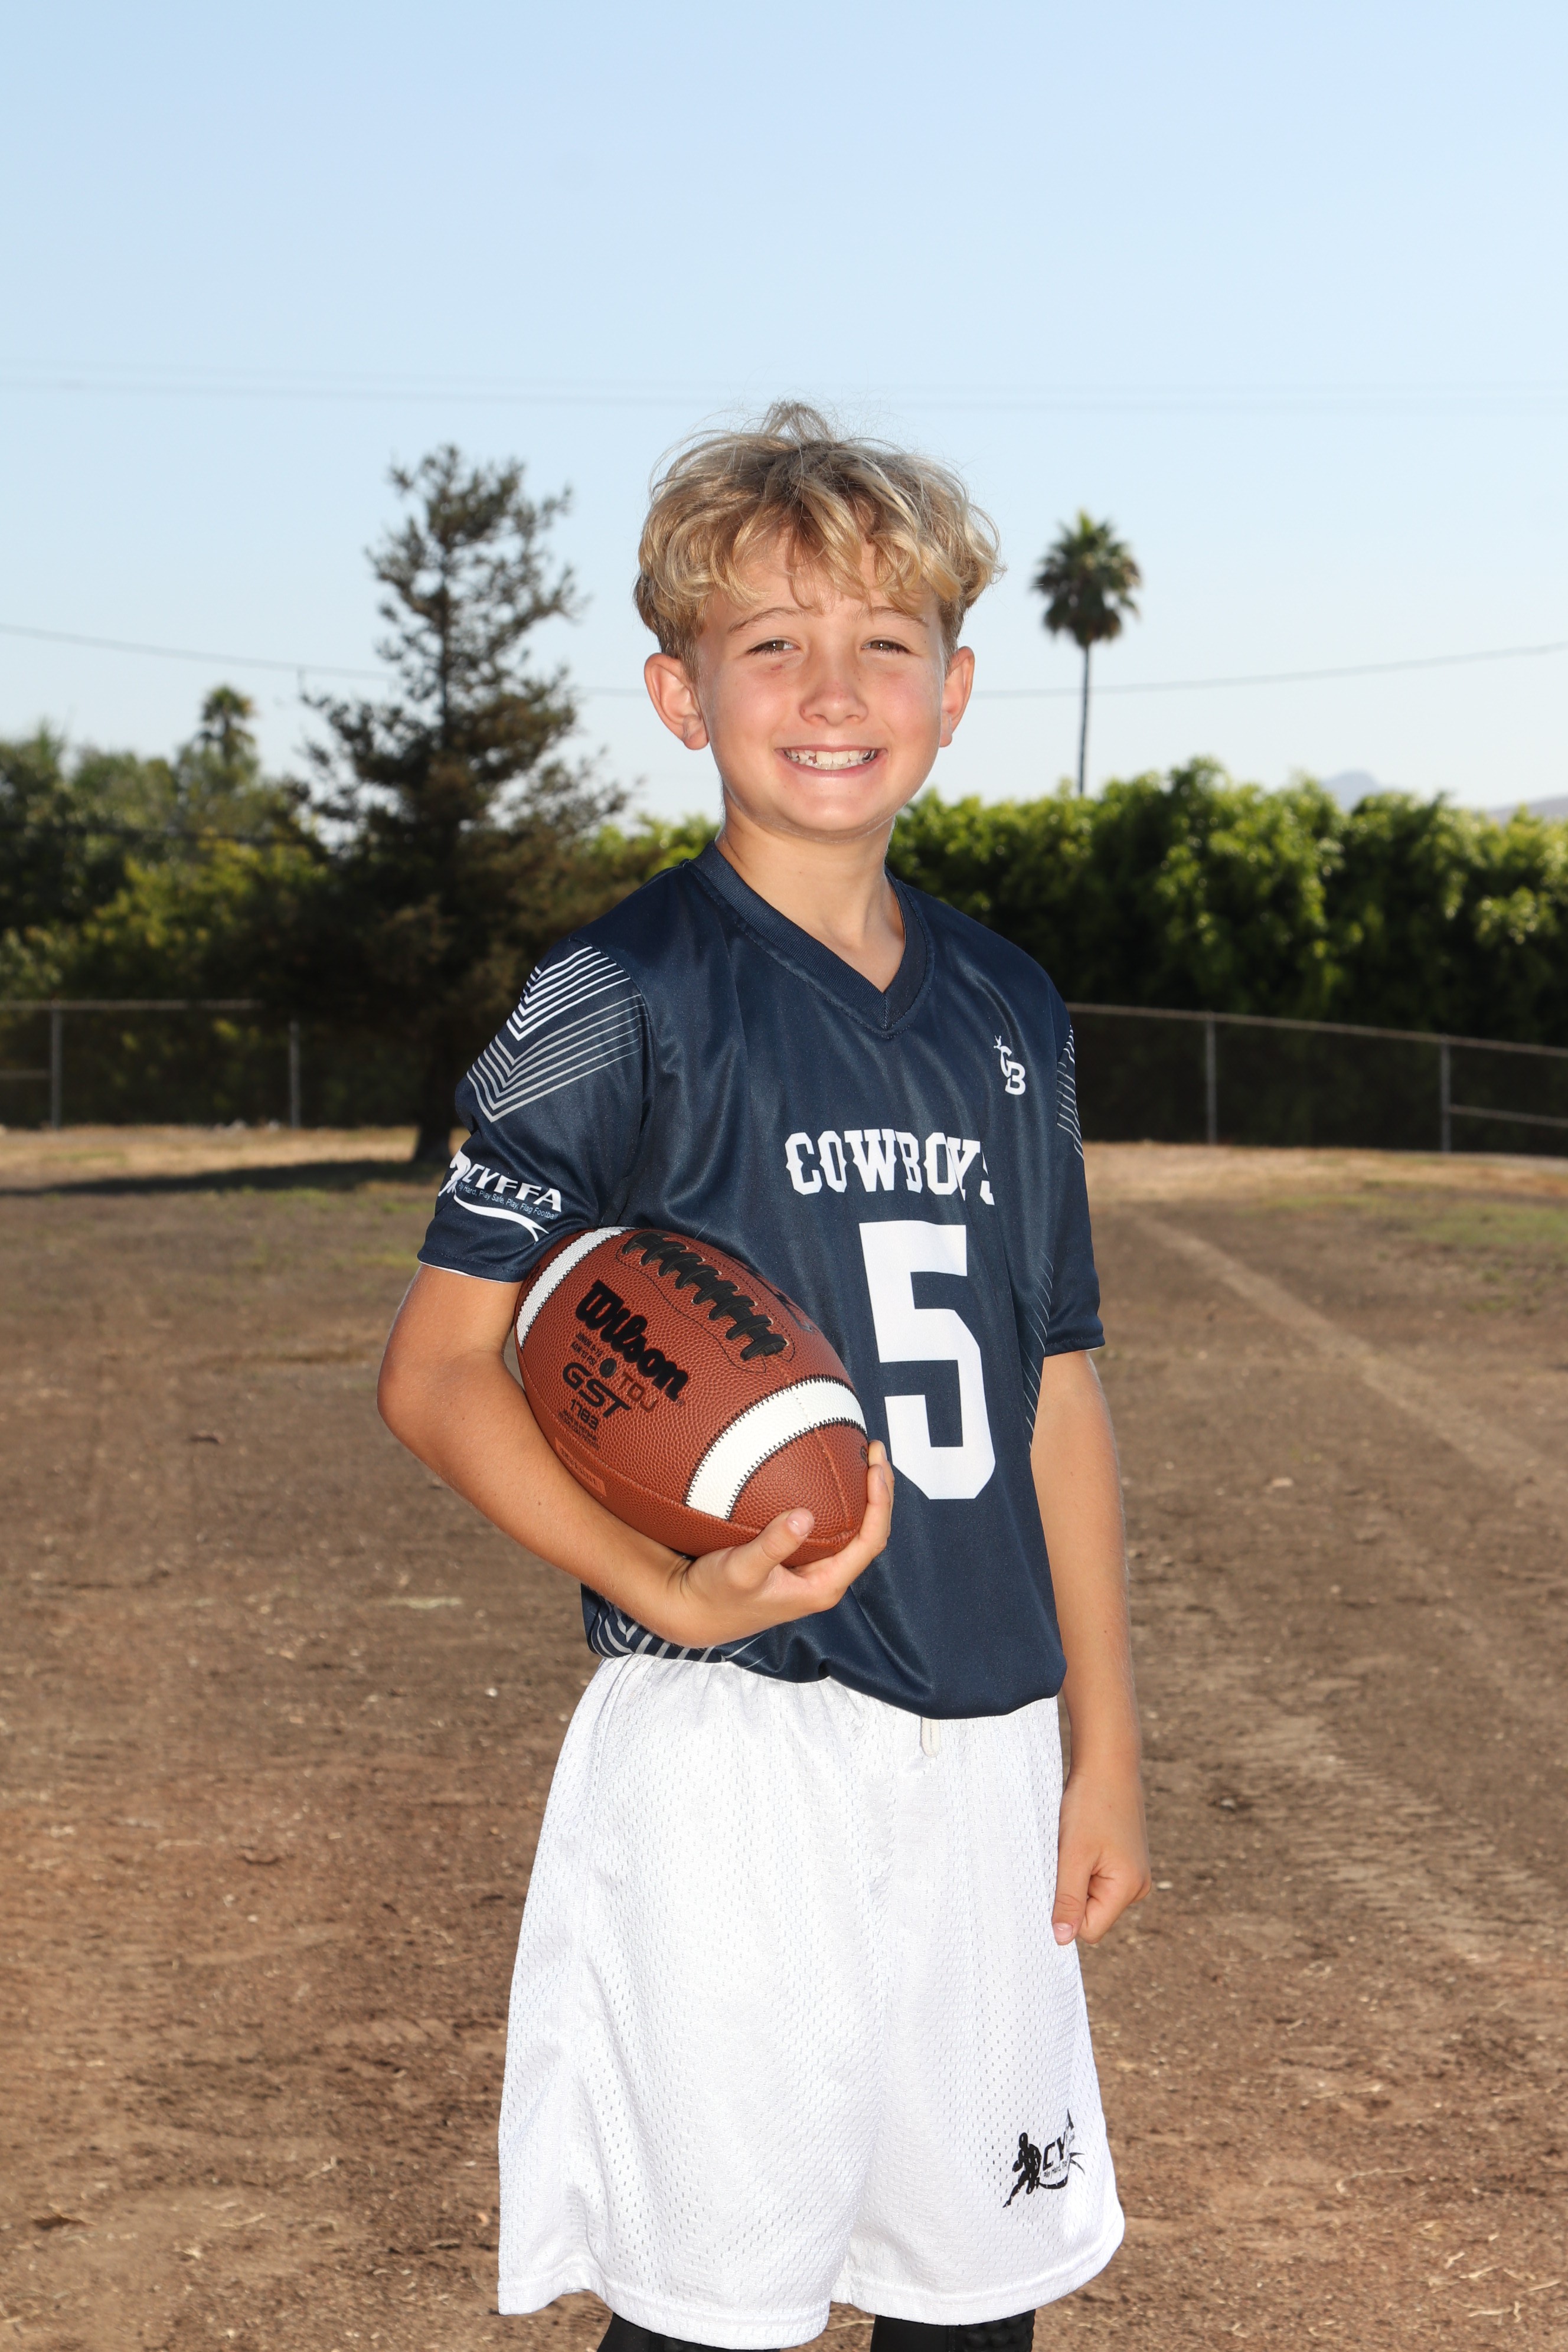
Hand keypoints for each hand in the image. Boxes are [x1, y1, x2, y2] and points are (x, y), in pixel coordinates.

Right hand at [658, 1441, 893, 1646]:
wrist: (694, 1610)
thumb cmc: (716, 1595)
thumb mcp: (740, 1569)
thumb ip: (772, 1545)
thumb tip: (805, 1515)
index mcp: (823, 1587)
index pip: (869, 1543)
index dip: (880, 1504)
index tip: (874, 1469)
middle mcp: (825, 1578)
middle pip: (870, 1532)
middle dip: (879, 1491)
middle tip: (874, 1450)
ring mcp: (814, 1569)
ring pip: (854, 1529)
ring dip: (863, 1494)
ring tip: (863, 1456)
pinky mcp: (800, 1560)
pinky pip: (831, 1528)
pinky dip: (839, 1500)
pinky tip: (830, 1476)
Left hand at [1052, 1752, 1150, 1945]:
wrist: (1108, 1762)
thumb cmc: (1090, 1804)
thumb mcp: (1073, 1855)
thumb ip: (1069, 1900)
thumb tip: (1062, 1940)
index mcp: (1129, 1888)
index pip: (1089, 1929)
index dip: (1067, 1909)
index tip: (1060, 1874)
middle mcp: (1138, 1887)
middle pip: (1092, 1913)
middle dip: (1072, 1890)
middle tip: (1068, 1855)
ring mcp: (1133, 1873)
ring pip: (1092, 1895)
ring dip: (1077, 1875)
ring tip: (1077, 1843)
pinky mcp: (1125, 1860)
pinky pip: (1097, 1878)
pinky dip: (1084, 1864)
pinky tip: (1083, 1839)